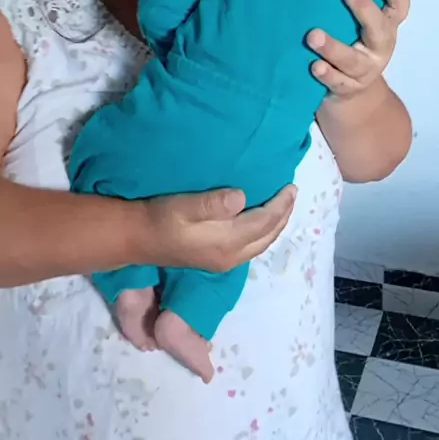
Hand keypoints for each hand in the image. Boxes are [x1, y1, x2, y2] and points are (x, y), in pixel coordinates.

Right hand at [139, 185, 296, 272]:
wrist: (136, 239)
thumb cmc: (160, 216)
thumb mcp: (184, 205)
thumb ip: (213, 203)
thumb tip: (242, 197)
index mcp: (226, 242)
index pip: (264, 222)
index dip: (280, 205)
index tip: (291, 187)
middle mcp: (230, 256)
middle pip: (267, 236)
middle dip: (283, 215)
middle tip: (292, 193)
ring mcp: (223, 261)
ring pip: (260, 244)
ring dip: (275, 225)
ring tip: (282, 205)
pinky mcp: (216, 260)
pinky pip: (250, 246)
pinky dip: (262, 232)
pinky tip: (260, 221)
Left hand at [307, 0, 409, 98]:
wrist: (353, 99)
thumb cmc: (351, 46)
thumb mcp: (356, 25)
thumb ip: (349, 2)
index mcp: (385, 27)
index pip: (399, 7)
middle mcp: (379, 48)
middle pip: (379, 30)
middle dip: (365, 8)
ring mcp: (364, 71)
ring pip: (353, 60)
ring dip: (333, 47)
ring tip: (313, 36)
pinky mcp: (347, 89)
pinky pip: (338, 82)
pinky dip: (327, 74)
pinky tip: (315, 66)